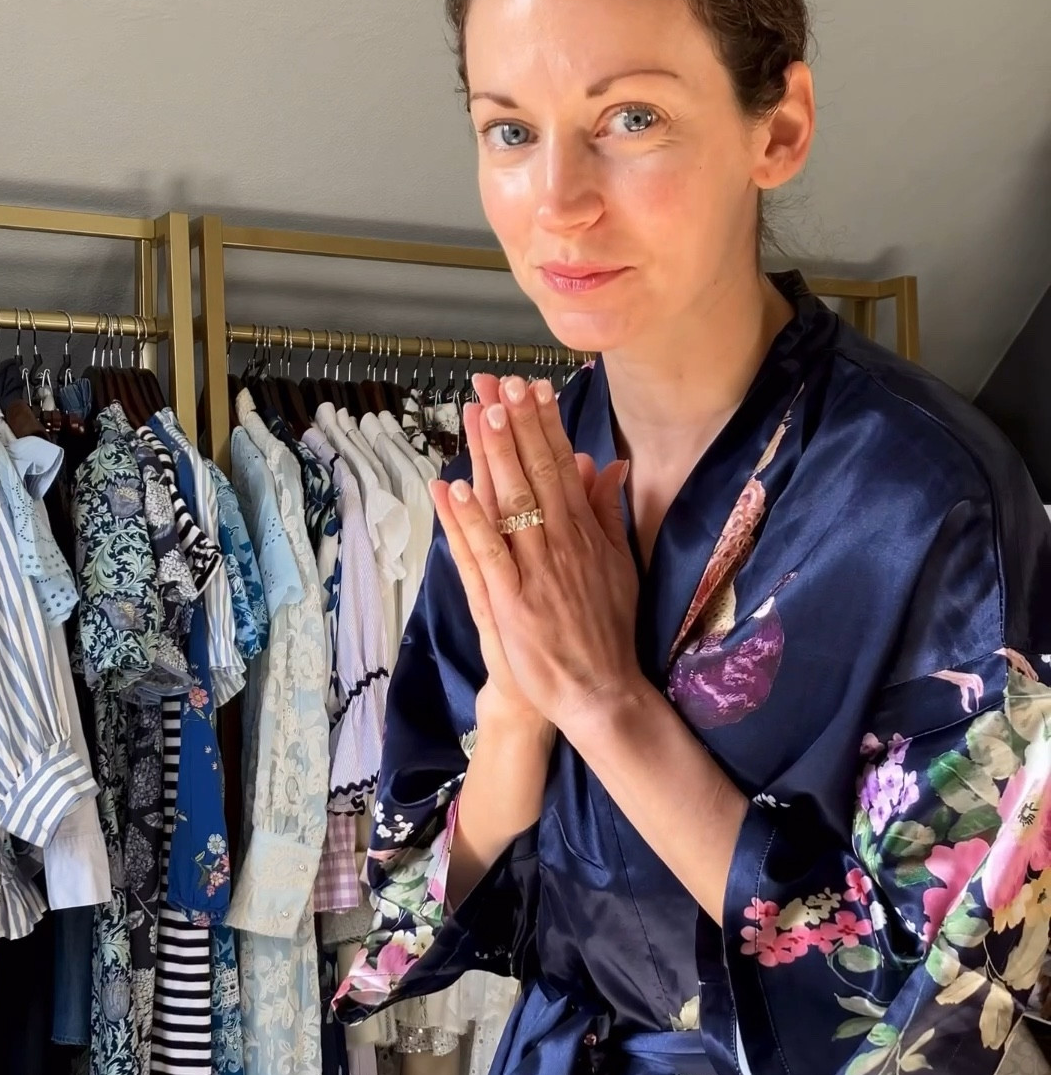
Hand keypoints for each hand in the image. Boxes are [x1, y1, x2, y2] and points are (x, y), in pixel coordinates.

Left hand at [429, 370, 643, 737]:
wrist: (599, 691)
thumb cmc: (605, 629)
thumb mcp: (619, 565)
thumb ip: (609, 512)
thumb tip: (607, 463)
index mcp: (584, 534)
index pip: (562, 466)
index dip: (544, 424)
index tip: (530, 385)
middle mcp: (561, 546)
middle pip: (535, 475)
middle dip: (516, 426)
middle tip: (499, 383)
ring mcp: (535, 574)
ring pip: (511, 505)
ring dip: (493, 458)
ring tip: (479, 414)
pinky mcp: (510, 605)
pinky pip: (486, 556)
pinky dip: (471, 522)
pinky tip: (456, 489)